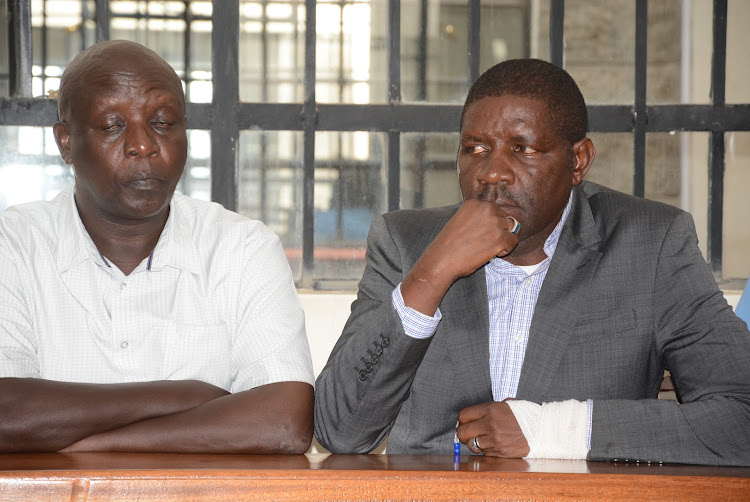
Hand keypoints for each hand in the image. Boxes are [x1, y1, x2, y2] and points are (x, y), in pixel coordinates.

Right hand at [401, 199, 519, 314]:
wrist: (442, 259)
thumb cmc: (449, 244)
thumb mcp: (461, 221)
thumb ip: (478, 217)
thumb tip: (498, 222)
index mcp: (476, 203)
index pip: (496, 210)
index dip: (492, 224)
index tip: (482, 234)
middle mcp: (486, 209)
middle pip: (506, 218)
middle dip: (500, 231)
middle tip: (486, 243)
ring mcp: (494, 223)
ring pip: (512, 229)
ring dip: (504, 239)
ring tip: (489, 248)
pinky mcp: (500, 238)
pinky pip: (513, 241)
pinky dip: (506, 249)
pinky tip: (493, 254)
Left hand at [457, 401, 528, 457]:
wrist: (544, 430)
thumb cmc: (528, 415)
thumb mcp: (507, 404)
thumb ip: (490, 408)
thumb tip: (475, 415)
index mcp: (491, 410)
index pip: (463, 415)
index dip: (462, 419)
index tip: (464, 421)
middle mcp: (490, 425)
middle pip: (462, 432)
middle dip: (463, 432)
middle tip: (468, 432)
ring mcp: (494, 441)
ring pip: (471, 445)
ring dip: (474, 442)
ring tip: (482, 438)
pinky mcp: (499, 453)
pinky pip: (484, 453)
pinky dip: (486, 450)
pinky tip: (494, 444)